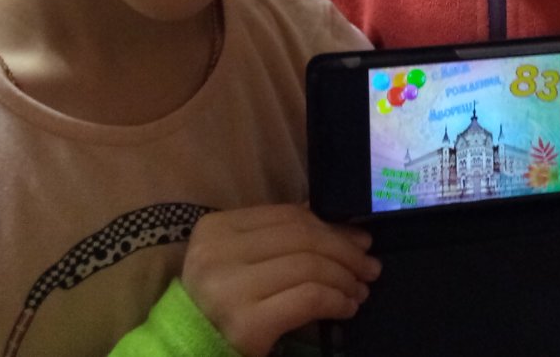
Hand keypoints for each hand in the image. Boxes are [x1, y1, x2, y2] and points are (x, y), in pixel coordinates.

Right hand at [181, 204, 380, 356]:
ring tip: (359, 291)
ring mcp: (230, 289)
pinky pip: (309, 299)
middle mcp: (217, 254)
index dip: (331, 226)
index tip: (359, 241)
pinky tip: (345, 308)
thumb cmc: (221, 305)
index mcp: (215, 229)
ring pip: (309, 267)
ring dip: (344, 279)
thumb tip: (340, 228)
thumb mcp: (240, 261)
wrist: (189, 350)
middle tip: (369, 267)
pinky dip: (336, 300)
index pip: (287, 217)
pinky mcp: (247, 324)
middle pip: (302, 238)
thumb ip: (278, 239)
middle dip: (345, 252)